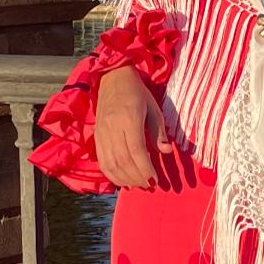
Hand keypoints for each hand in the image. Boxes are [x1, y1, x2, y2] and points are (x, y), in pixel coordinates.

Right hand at [93, 63, 172, 187]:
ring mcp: (102, 133)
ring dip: (124, 179)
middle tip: (148, 185)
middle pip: (123, 160)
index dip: (145, 169)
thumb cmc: (137, 93)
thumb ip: (159, 132)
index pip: (136, 150)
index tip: (155, 180)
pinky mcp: (96, 136)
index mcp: (129, 118)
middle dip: (136, 177)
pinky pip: (102, 161)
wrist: (112, 78)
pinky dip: (112, 174)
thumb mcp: (153, 108)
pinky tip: (123, 181)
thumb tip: (167, 151)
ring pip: (110, 164)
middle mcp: (113, 127)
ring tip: (137, 185)